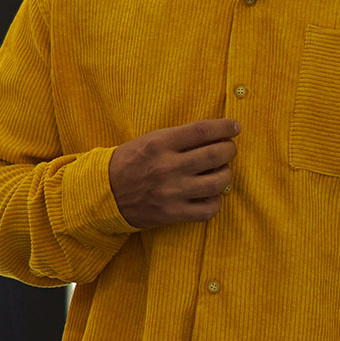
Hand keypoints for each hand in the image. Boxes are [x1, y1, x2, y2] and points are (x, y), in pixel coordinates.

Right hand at [108, 118, 239, 228]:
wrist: (104, 193)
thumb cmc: (131, 162)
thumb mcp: (150, 140)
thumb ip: (180, 137)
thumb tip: (216, 135)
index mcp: (161, 143)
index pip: (203, 130)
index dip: (225, 127)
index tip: (234, 127)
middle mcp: (168, 167)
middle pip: (216, 155)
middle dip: (229, 149)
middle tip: (228, 149)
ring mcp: (171, 192)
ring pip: (217, 183)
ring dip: (226, 175)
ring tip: (220, 172)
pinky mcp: (172, 213)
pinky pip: (208, 209)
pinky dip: (215, 201)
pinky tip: (210, 195)